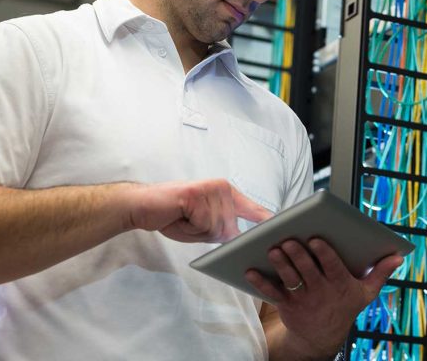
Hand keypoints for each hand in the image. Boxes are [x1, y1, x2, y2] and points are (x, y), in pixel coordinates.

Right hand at [123, 178, 272, 242]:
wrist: (142, 205)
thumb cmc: (173, 216)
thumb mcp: (204, 226)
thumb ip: (224, 230)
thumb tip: (240, 239)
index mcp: (227, 193)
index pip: (253, 209)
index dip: (267, 220)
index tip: (284, 227)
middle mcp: (222, 188)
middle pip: (230, 228)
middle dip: (208, 234)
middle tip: (189, 222)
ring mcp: (211, 190)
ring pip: (217, 228)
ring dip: (198, 230)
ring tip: (183, 218)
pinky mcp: (197, 194)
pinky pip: (203, 223)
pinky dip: (190, 227)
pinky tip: (179, 216)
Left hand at [245, 239, 402, 357]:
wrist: (322, 337)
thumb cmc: (345, 306)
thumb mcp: (366, 292)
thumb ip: (381, 272)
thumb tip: (398, 256)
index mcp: (340, 284)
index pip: (332, 267)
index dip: (324, 254)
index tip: (317, 239)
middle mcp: (320, 291)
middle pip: (307, 271)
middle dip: (297, 256)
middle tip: (288, 240)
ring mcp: (302, 299)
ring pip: (289, 279)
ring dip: (280, 265)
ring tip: (272, 250)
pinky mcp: (286, 304)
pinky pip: (272, 293)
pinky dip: (260, 282)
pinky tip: (249, 271)